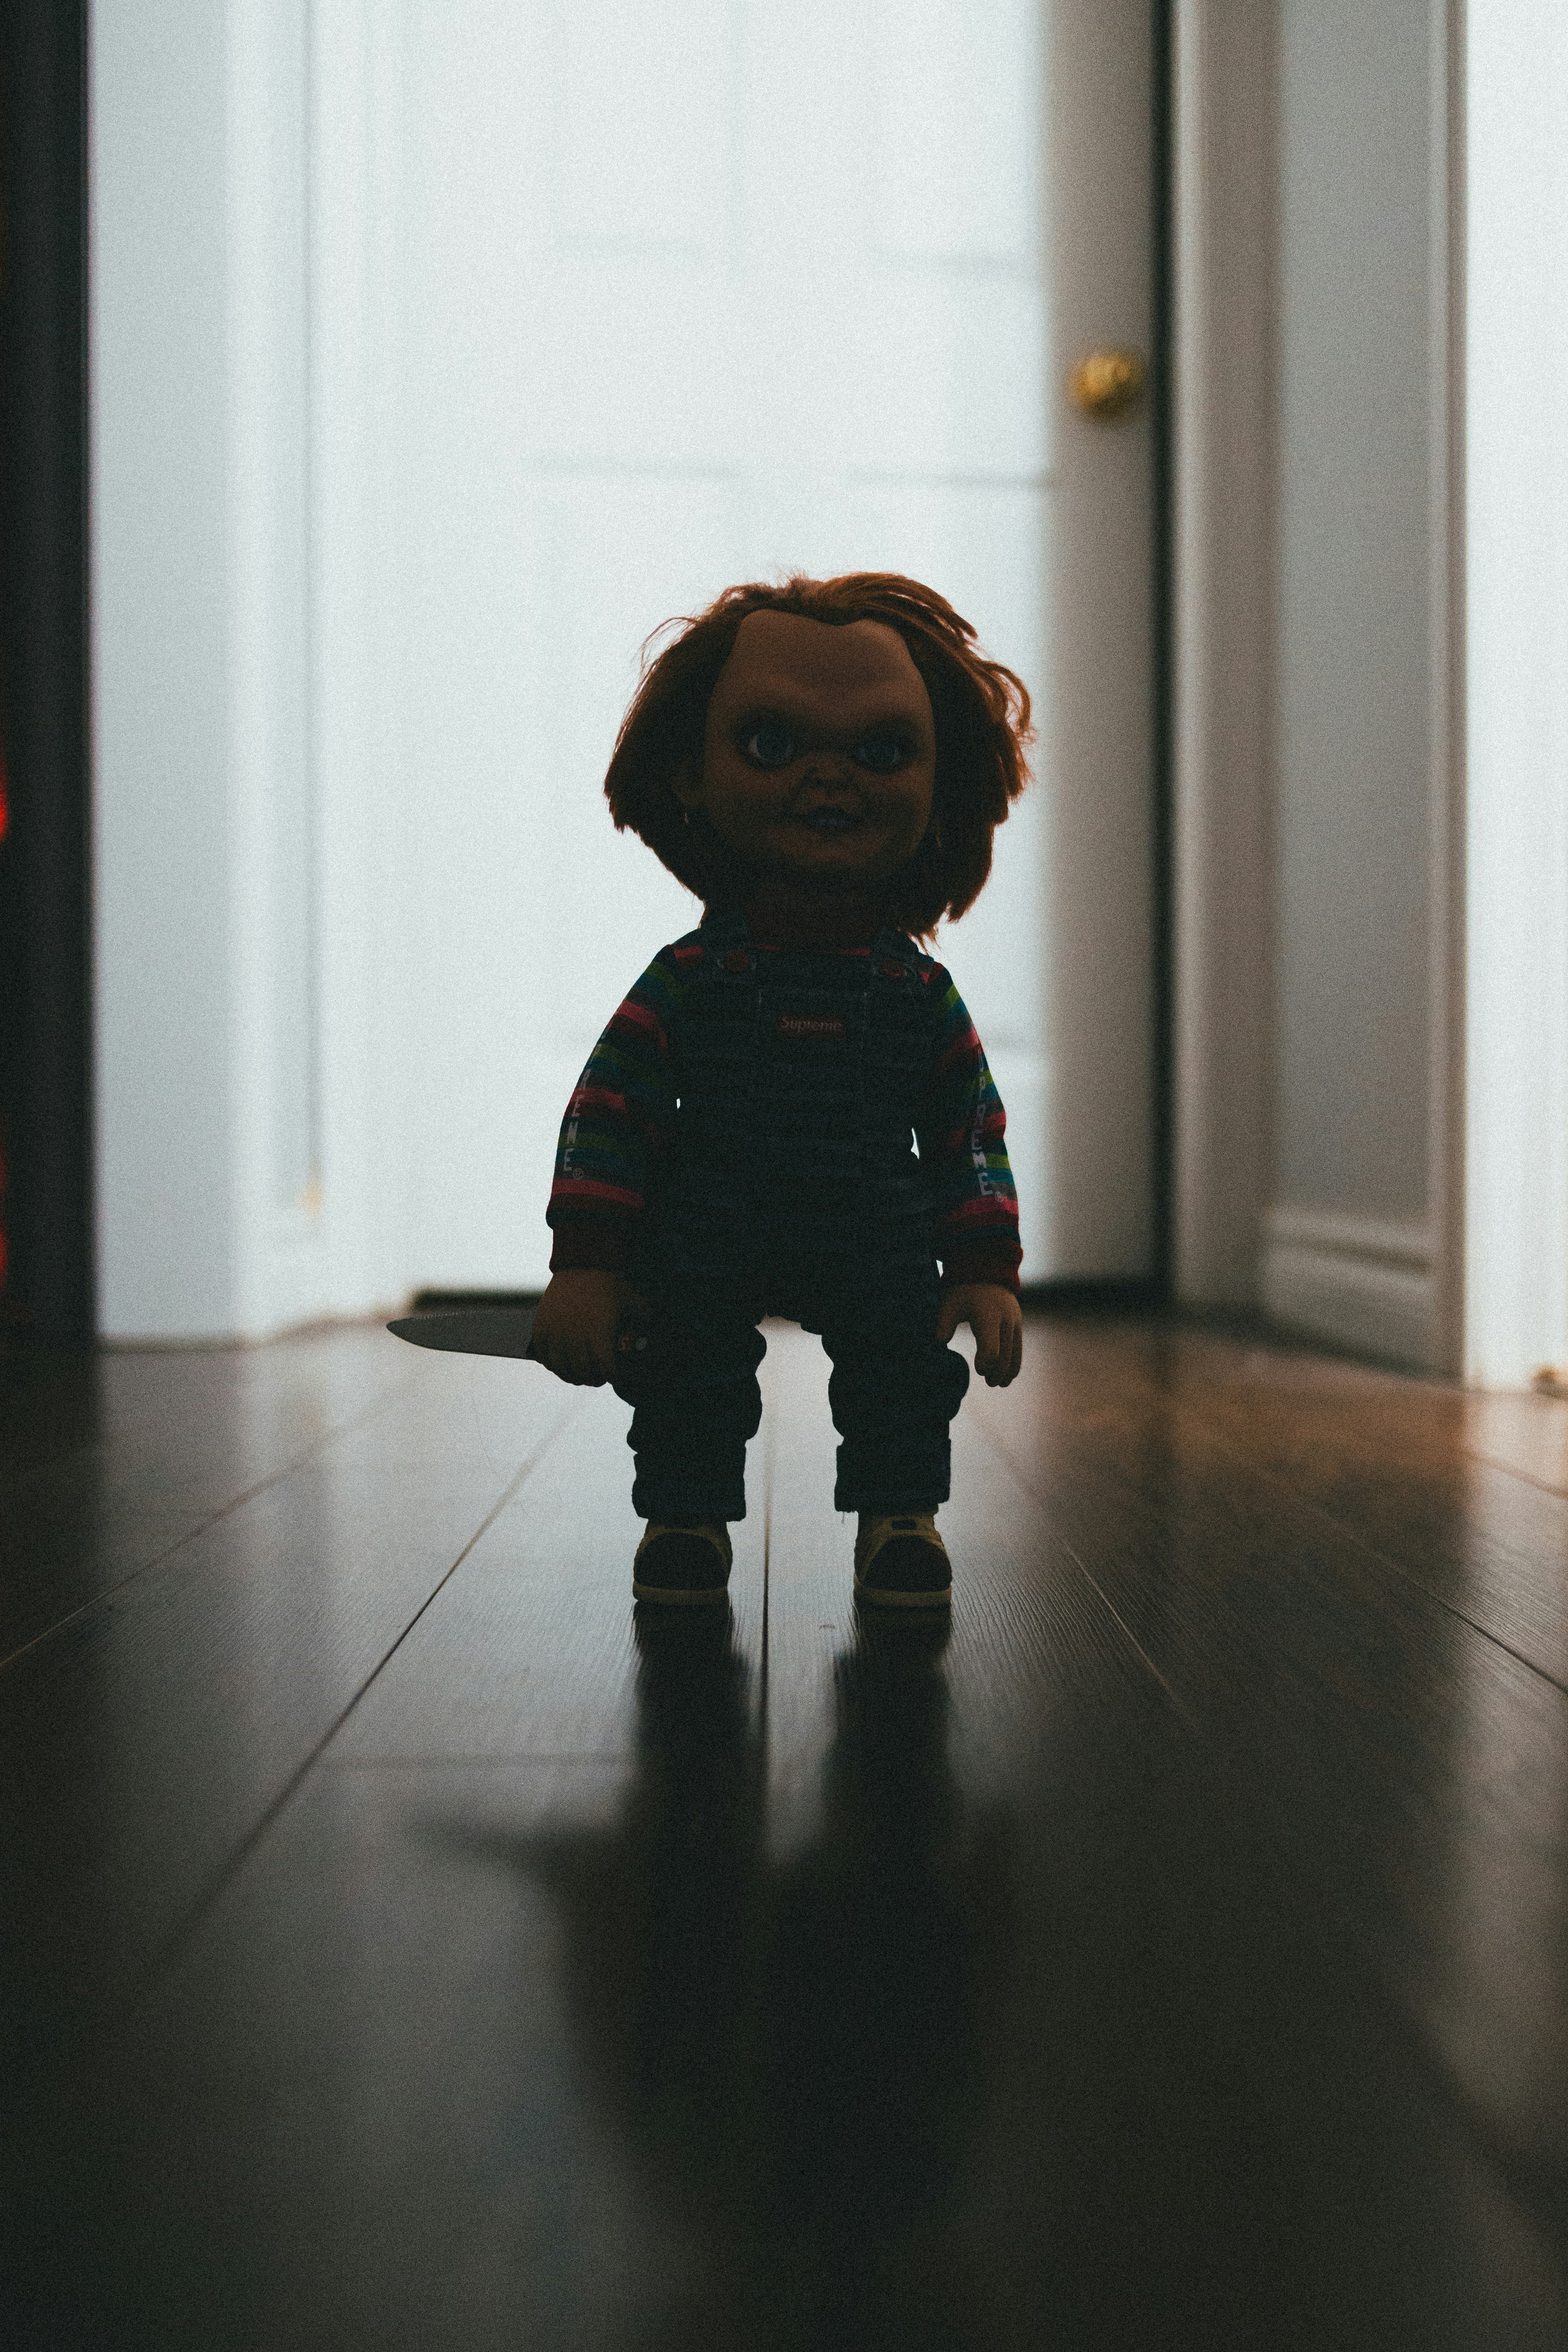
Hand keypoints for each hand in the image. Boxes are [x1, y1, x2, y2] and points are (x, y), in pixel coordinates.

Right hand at [529, 1270, 646, 1386]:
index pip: (607, 1370)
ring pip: (563, 1370)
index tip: (616, 1376)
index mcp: (600, 1334)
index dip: (614, 1377)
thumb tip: (646, 1332)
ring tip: (580, 1373)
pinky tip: (562, 1363)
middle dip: (595, 1378)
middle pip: (585, 1374)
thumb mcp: (632, 1300)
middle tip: (598, 1376)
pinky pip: (545, 1358)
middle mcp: (576, 1338)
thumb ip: (642, 1318)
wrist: (580, 1264)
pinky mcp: (541, 1329)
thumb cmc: (608, 1283)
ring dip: (574, 1376)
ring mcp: (556, 1335)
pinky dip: (554, 1365)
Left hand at [936, 1281, 1022, 1386]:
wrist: (986, 1271)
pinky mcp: (1018, 1325)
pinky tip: (1005, 1375)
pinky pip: (1019, 1349)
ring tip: (997, 1383)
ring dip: (1008, 1371)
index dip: (986, 1362)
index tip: (978, 1370)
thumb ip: (943, 1323)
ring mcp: (1015, 1323)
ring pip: (1016, 1354)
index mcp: (988, 1316)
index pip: (992, 1346)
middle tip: (987, 1381)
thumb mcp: (949, 1304)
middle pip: (1006, 1355)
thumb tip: (938, 1344)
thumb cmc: (963, 1291)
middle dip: (997, 1372)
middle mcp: (1006, 1320)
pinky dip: (1014, 1363)